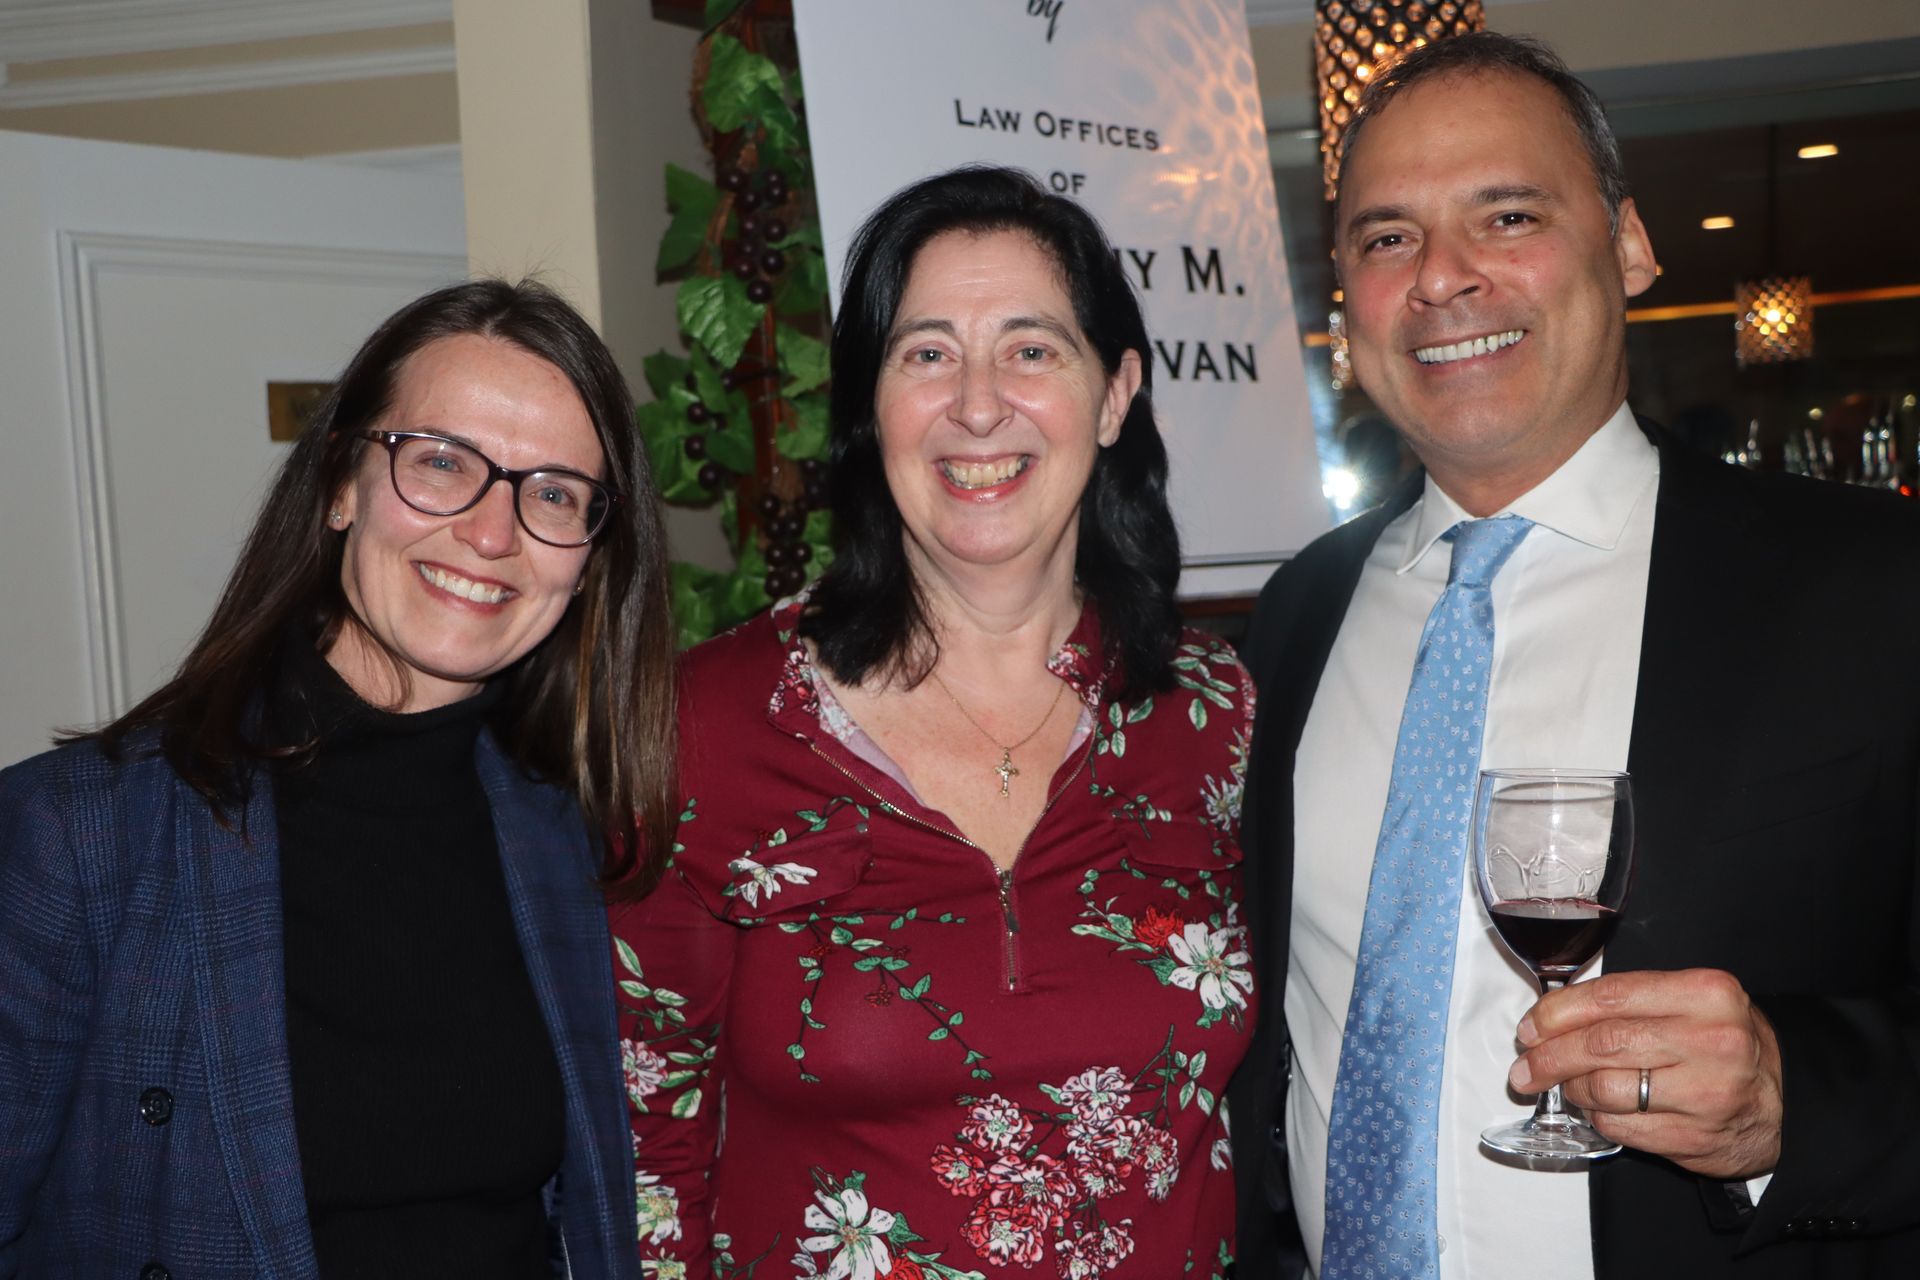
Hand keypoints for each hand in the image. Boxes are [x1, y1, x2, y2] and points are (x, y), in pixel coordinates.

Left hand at [1509, 968, 1782, 1179]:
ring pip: (1605, 1089)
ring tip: (1567, 1086)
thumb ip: (1628, 1003)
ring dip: (1573, 1089)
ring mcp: (1707, 1093)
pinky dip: (1599, 1118)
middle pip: (1601, 1044)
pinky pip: (1621, 1128)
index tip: (1529, 1028)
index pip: (1609, 997)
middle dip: (1550, 1057)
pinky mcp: (1697, 1138)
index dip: (1556, 1013)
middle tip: (1525, 1068)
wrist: (1784, 1103)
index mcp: (1706, 993)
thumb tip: (1547, 1019)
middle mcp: (1712, 1040)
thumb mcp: (1690, 1004)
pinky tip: (1600, 1110)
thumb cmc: (1721, 1044)